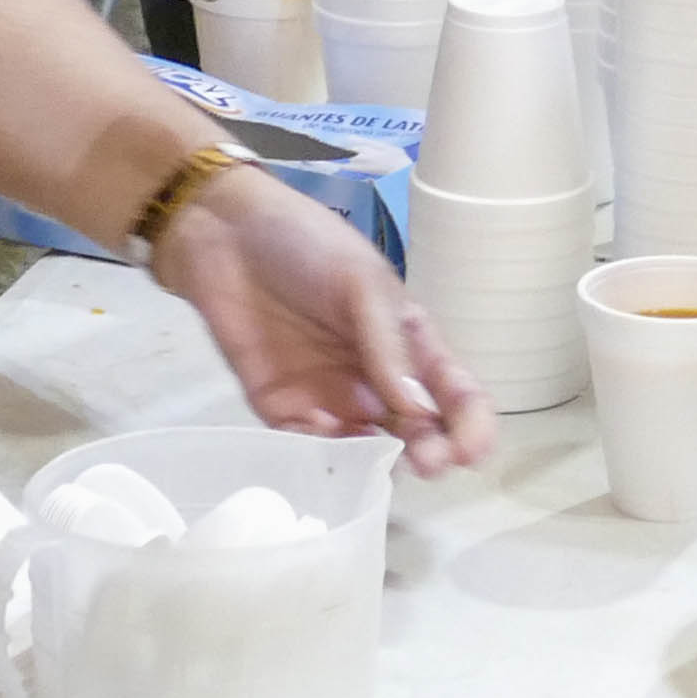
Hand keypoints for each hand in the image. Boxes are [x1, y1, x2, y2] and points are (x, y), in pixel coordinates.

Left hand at [161, 167, 492, 470]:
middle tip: (430, 462)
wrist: (225, 235)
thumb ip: (390, 348)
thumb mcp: (361, 283)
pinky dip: (320, 450)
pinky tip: (321, 430)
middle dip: (430, 452)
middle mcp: (376, 379)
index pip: (454, 392)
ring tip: (380, 460)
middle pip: (416, 431)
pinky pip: (308, 446)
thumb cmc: (308, 246)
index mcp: (409, 344)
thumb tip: (421, 411)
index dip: (471, 424)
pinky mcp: (282, 409)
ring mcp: (330, 397)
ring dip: (377, 461)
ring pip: (366, 449)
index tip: (471, 452)